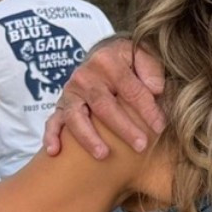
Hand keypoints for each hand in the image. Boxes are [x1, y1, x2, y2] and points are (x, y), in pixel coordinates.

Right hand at [45, 39, 165, 159]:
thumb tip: (155, 89)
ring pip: (76, 117)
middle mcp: (84, 76)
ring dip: (88, 137)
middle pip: (104, 105)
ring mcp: (71, 92)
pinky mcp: (61, 106)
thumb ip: (151, 69)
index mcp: (106, 60)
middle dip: (123, 127)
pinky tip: (54, 151)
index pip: (129, 88)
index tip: (160, 126)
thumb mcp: (143, 55)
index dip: (147, 108)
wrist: (104, 57)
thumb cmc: (130, 63)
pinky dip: (51, 136)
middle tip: (141, 146)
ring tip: (103, 155)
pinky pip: (53, 122)